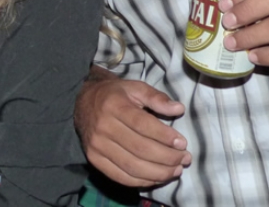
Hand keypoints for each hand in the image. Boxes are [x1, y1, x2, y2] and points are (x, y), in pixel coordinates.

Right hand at [75, 74, 189, 186]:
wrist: (83, 102)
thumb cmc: (114, 95)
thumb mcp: (135, 88)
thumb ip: (156, 97)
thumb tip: (179, 108)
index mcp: (114, 105)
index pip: (143, 125)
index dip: (165, 137)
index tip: (183, 143)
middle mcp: (103, 127)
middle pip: (140, 149)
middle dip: (167, 157)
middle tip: (185, 159)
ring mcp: (97, 146)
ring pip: (132, 166)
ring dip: (158, 173)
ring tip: (176, 170)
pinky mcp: (94, 159)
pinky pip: (120, 177)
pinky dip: (142, 181)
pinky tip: (157, 177)